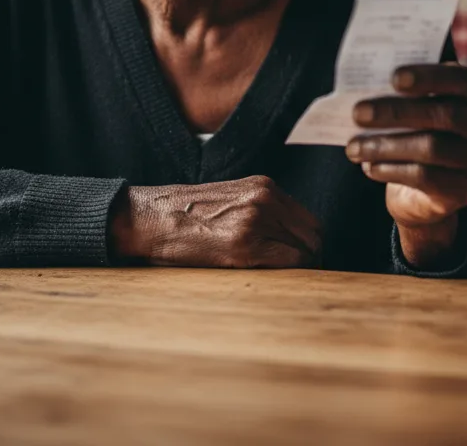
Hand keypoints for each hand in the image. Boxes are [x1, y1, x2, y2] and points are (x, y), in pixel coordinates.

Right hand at [110, 175, 321, 268]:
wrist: (153, 218)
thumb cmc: (188, 215)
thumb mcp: (231, 199)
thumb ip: (261, 209)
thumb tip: (289, 237)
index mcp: (263, 186)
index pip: (308, 219)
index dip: (309, 243)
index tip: (303, 260)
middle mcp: (265, 198)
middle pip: (313, 234)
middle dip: (311, 257)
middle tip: (299, 276)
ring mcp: (256, 220)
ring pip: (304, 250)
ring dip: (300, 268)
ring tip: (284, 281)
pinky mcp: (245, 244)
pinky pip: (288, 263)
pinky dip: (287, 274)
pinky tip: (271, 278)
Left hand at [346, 64, 466, 268]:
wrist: (427, 190)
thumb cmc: (418, 133)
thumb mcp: (417, 110)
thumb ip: (403, 96)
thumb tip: (365, 91)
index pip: (460, 79)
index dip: (429, 77)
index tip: (394, 78)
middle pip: (446, 115)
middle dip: (397, 112)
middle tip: (358, 113)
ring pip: (433, 148)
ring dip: (386, 146)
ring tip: (353, 147)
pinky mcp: (465, 191)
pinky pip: (426, 178)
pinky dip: (392, 170)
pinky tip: (368, 166)